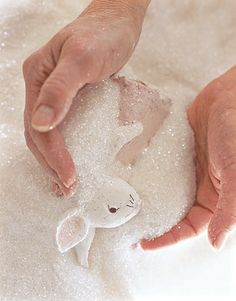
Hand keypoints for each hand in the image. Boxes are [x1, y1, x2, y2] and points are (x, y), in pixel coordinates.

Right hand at [23, 0, 147, 195]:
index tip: (69, 176)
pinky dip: (66, 148)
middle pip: (39, 135)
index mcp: (37, 78)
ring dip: (55, 161)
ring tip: (67, 182)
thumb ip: (60, 90)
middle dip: (51, 164)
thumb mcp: (82, 58)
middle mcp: (41, 88)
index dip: (53, 155)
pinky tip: (72, 160)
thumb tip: (41, 124)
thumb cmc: (103, 35)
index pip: (39, 127)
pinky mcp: (71, 99)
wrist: (118, 23)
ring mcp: (55, 94)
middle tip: (68, 187)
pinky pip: (64, 128)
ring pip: (49, 135)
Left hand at [141, 66, 235, 249]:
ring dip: (146, 197)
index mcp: (214, 199)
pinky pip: (159, 166)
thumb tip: (216, 243)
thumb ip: (229, 208)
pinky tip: (130, 175)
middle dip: (152, 220)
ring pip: (162, 190)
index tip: (144, 244)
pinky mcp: (176, 152)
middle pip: (172, 212)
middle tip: (127, 225)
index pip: (189, 228)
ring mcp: (185, 169)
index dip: (168, 238)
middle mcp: (198, 187)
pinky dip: (146, 171)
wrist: (227, 96)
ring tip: (123, 202)